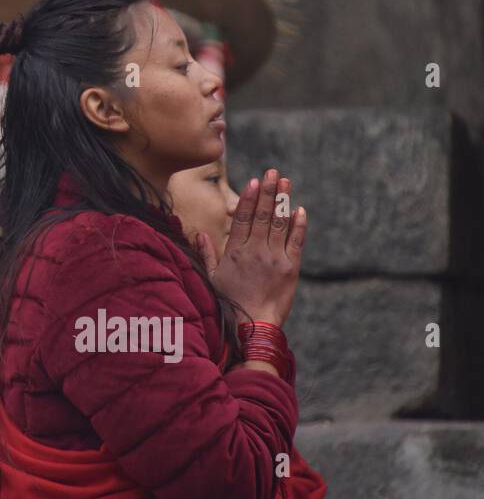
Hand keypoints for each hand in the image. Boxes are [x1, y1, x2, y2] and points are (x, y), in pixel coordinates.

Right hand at [195, 168, 305, 326]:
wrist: (254, 325)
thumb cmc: (229, 303)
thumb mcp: (211, 277)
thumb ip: (206, 253)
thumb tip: (199, 234)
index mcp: (234, 251)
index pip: (242, 218)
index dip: (248, 198)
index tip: (253, 181)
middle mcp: (255, 251)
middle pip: (261, 215)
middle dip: (267, 191)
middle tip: (272, 172)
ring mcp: (274, 258)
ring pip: (279, 223)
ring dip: (283, 201)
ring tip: (285, 182)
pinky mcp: (291, 267)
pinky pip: (296, 241)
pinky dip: (299, 225)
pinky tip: (299, 209)